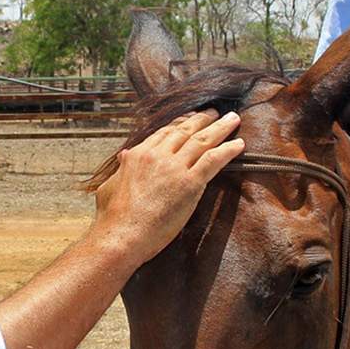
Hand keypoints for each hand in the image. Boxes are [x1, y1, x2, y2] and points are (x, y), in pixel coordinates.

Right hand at [92, 110, 244, 264]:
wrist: (122, 236)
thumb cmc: (113, 218)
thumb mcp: (110, 186)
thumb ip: (121, 169)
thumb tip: (125, 155)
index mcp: (138, 155)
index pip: (164, 132)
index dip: (181, 123)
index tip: (192, 118)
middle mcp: (157, 155)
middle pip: (185, 131)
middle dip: (203, 119)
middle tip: (215, 112)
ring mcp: (174, 168)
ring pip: (202, 140)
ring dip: (221, 128)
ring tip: (234, 119)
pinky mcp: (190, 184)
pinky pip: (213, 160)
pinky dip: (228, 150)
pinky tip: (239, 144)